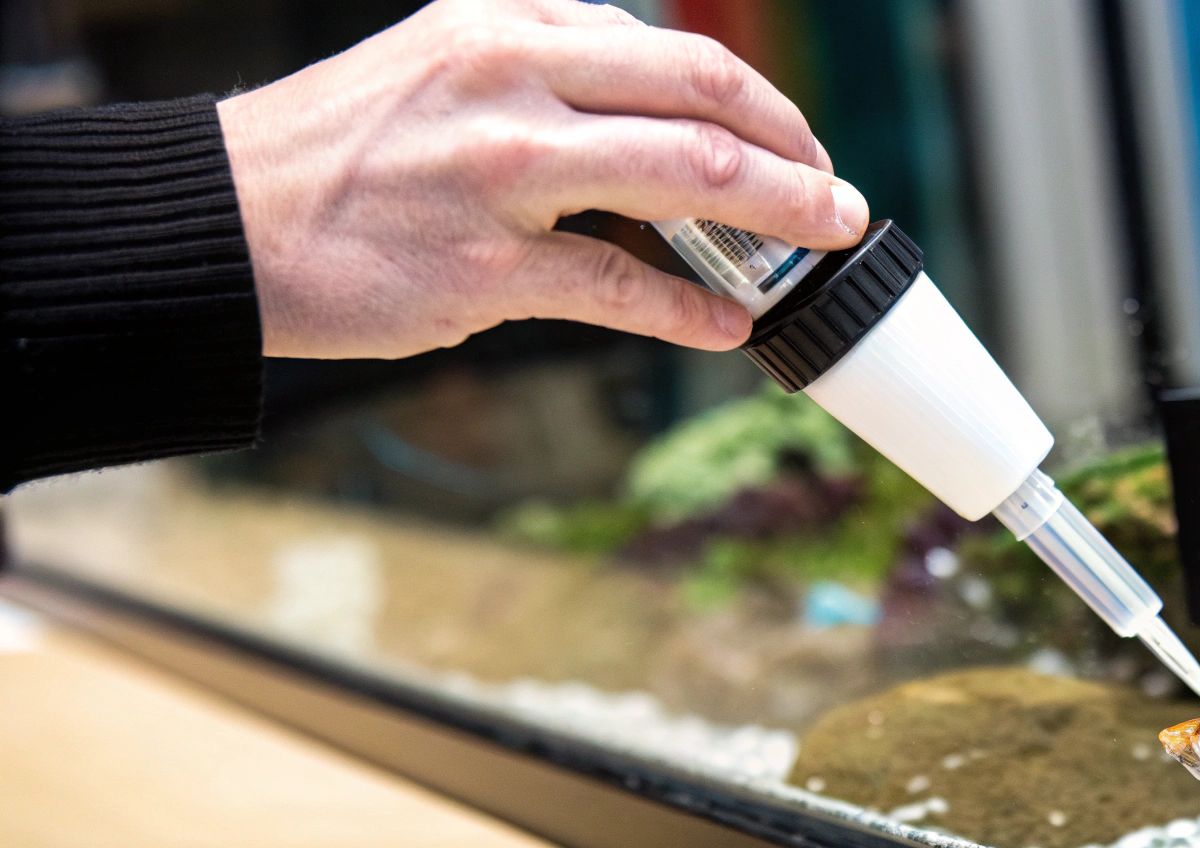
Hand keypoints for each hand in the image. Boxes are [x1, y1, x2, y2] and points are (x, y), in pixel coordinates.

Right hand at [217, 0, 867, 358]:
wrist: (222, 221)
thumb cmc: (342, 152)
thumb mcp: (445, 68)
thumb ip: (549, 81)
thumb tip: (664, 125)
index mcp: (508, 25)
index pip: (672, 51)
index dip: (756, 101)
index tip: (794, 140)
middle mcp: (510, 79)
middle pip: (703, 100)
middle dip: (794, 151)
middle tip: (836, 196)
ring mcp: (500, 171)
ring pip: (685, 178)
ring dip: (776, 214)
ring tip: (817, 245)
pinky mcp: (482, 266)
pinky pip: (622, 286)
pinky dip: (691, 310)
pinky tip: (729, 325)